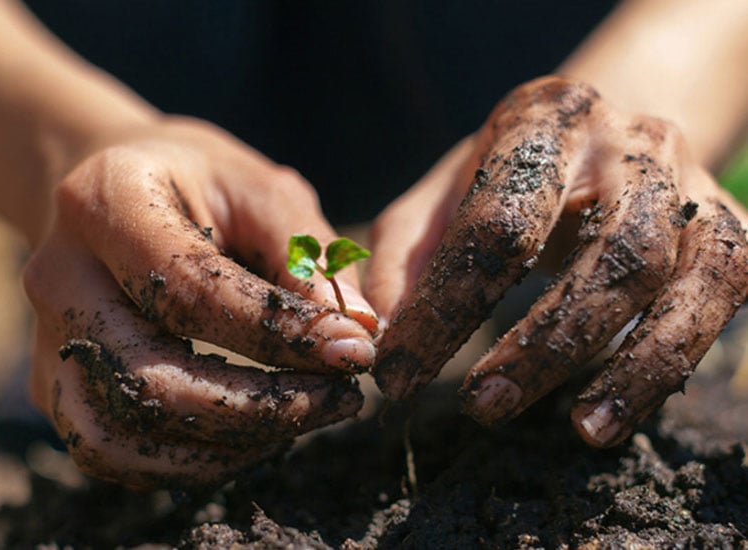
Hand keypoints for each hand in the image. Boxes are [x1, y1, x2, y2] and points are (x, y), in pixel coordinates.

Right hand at [23, 117, 376, 488]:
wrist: (122, 193)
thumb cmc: (203, 185)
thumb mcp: (262, 191)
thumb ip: (308, 256)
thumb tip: (359, 330)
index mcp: (105, 202)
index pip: (192, 291)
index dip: (280, 335)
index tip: (354, 352)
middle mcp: (59, 274)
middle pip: (150, 379)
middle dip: (260, 408)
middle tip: (341, 399)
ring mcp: (49, 337)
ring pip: (123, 434)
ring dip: (226, 449)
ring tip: (304, 420)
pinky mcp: (58, 382)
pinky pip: (114, 452)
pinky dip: (189, 462)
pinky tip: (255, 436)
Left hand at [366, 76, 747, 446]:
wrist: (605, 134)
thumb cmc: (511, 175)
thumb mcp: (446, 195)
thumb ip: (404, 255)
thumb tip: (381, 328)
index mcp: (545, 122)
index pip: (496, 224)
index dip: (445, 308)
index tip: (400, 376)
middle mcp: (632, 142)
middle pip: (610, 250)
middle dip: (545, 342)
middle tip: (482, 407)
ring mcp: (691, 184)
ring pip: (680, 280)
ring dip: (632, 365)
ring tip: (581, 430)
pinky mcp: (731, 227)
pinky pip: (717, 300)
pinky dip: (670, 364)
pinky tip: (619, 410)